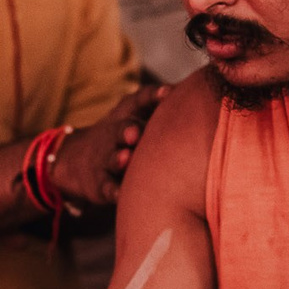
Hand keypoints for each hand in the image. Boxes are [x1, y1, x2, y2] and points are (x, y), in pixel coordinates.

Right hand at [51, 84, 165, 210]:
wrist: (75, 159)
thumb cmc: (123, 134)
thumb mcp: (137, 115)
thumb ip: (166, 108)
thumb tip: (212, 97)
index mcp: (128, 115)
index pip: (139, 100)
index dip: (153, 96)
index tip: (168, 92)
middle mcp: (115, 134)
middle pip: (122, 128)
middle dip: (128, 129)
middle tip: (136, 132)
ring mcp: (105, 159)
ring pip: (112, 158)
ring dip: (117, 158)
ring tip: (124, 158)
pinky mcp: (100, 183)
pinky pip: (107, 188)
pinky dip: (113, 191)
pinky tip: (120, 195)